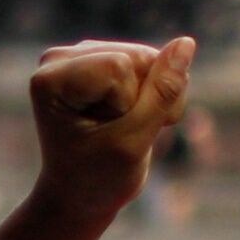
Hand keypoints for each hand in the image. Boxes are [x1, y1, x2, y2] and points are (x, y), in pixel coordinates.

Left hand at [28, 37, 195, 218]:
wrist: (79, 196)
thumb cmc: (98, 177)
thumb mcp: (134, 140)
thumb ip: (163, 92)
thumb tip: (186, 43)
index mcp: (53, 78)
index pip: (121, 67)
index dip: (127, 104)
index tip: (105, 133)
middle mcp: (60, 58)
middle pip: (136, 57)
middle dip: (142, 99)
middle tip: (116, 133)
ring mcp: (79, 55)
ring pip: (148, 58)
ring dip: (151, 98)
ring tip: (123, 128)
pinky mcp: (101, 58)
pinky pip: (151, 62)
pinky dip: (153, 93)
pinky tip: (131, 116)